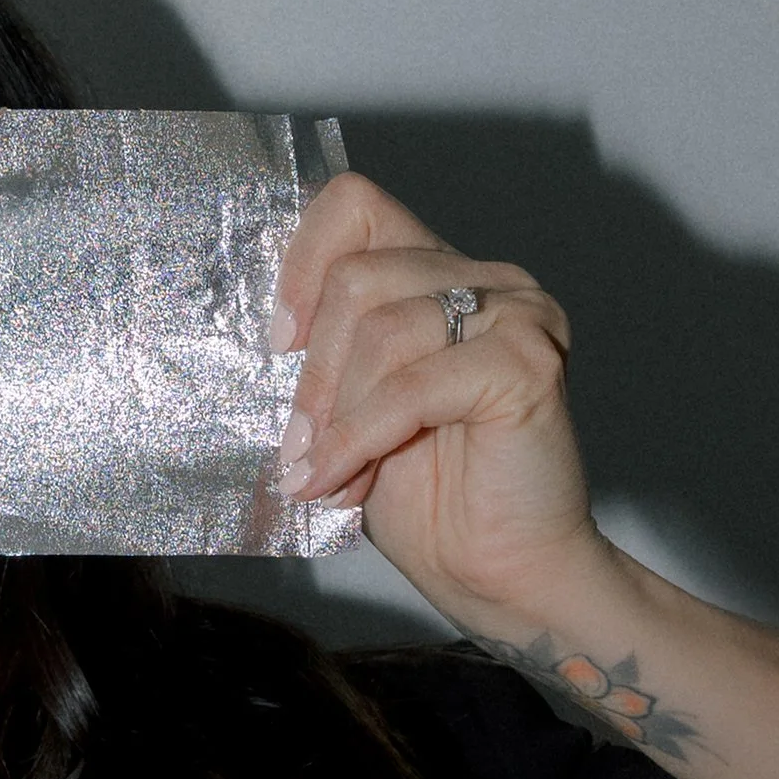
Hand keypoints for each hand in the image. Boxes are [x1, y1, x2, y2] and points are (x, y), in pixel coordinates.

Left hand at [272, 172, 597, 623]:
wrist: (502, 573)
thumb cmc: (428, 495)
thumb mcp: (350, 407)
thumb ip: (321, 355)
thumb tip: (248, 335)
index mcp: (437, 272)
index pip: (354, 205)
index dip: (300, 262)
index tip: (277, 341)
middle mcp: (486, 277)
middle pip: (355, 276)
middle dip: (313, 371)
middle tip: (298, 446)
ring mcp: (517, 312)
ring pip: (381, 327)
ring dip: (337, 416)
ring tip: (328, 477)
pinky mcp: (530, 362)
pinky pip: (412, 384)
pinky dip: (362, 438)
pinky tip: (345, 483)